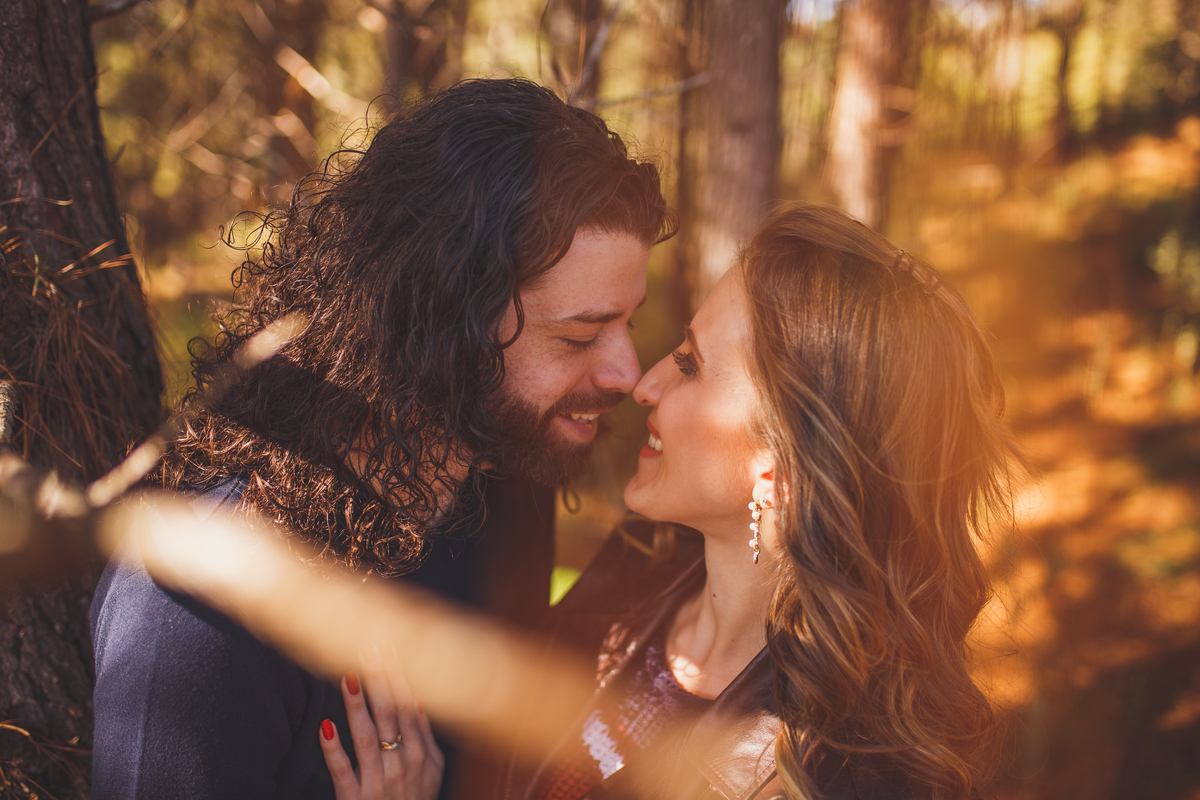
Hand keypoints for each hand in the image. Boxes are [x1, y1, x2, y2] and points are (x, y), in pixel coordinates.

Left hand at [319, 644, 443, 799]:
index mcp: (420, 752)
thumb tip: (419, 698)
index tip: (388, 645)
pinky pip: (341, 771)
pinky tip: (325, 726)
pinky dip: (333, 750)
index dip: (398, 673)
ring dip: (356, 703)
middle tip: (368, 645)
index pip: (408, 703)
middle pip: (390, 712)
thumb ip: (425, 735)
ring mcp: (378, 780)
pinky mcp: (355, 798)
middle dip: (379, 677)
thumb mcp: (432, 770)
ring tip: (346, 674)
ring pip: (366, 735)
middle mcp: (401, 762)